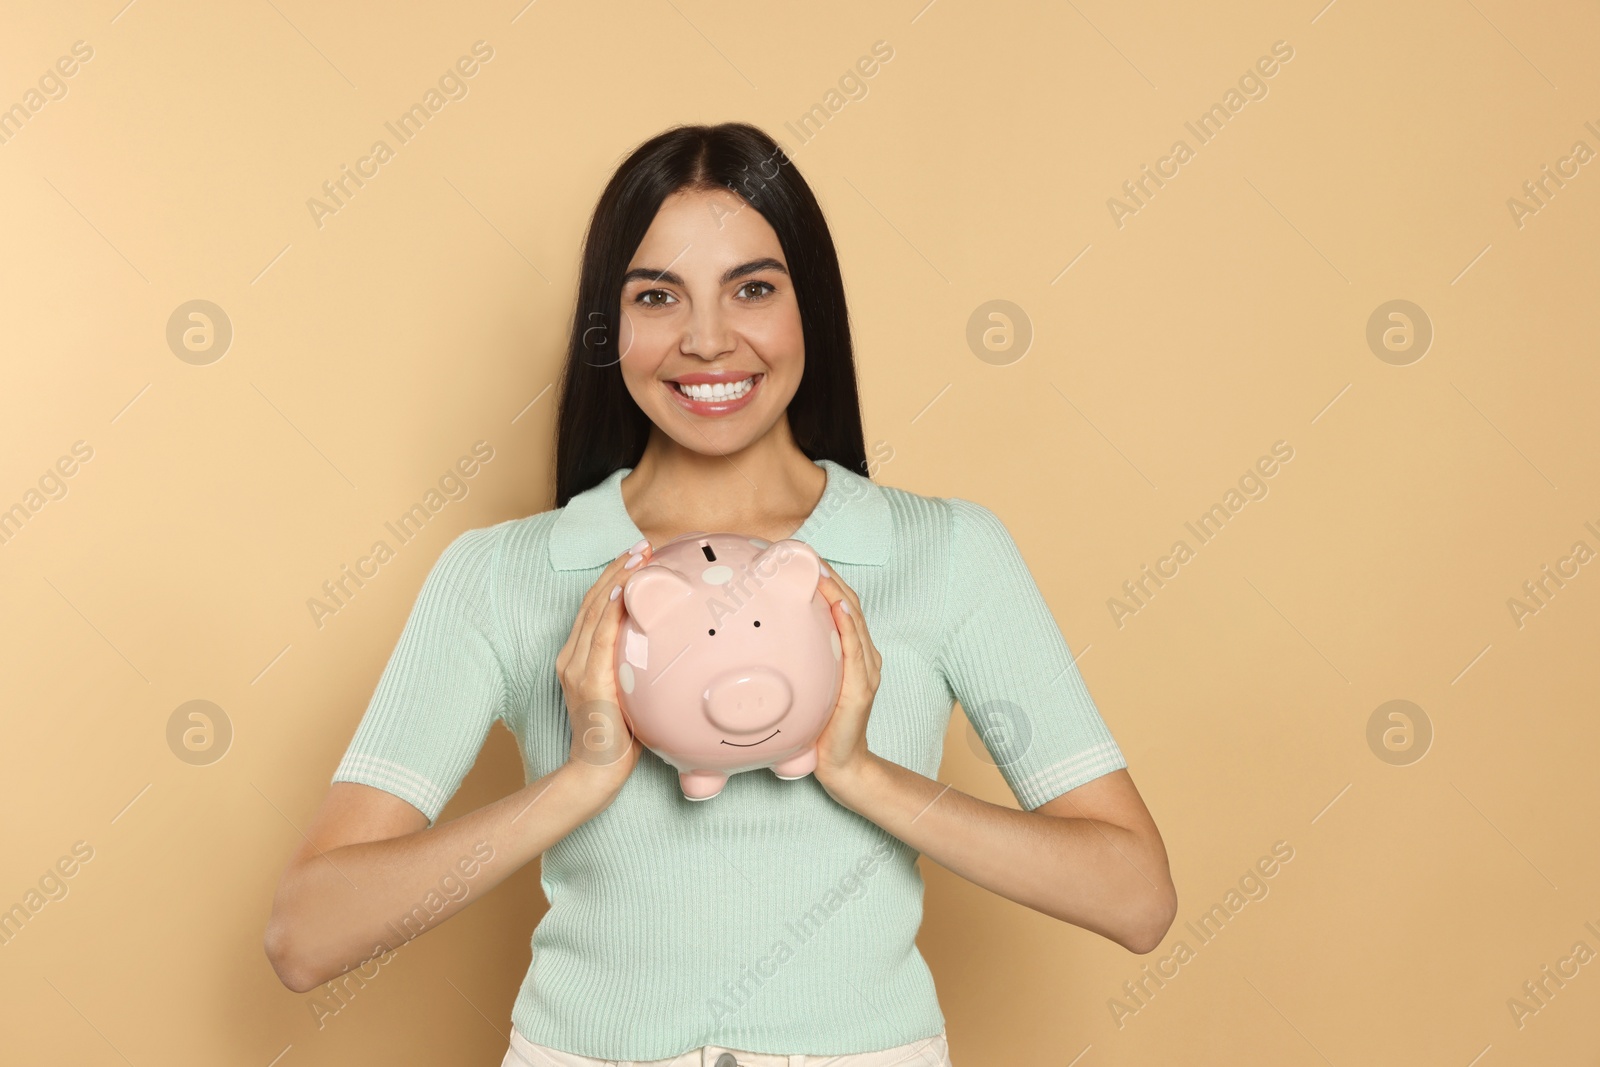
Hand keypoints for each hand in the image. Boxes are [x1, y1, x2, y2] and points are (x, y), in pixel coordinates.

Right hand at [556, 538, 652, 797]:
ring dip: (618, 580)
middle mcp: (571, 658)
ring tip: (639, 557)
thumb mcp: (630, 695)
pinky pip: (601, 638)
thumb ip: (637, 671)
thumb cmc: (619, 739)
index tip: (638, 558)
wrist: (595, 773)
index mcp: (578, 659)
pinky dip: (612, 611)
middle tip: (643, 547)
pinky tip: (627, 591)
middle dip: (618, 570)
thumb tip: (671, 653)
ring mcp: (577, 668)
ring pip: (596, 612)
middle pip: (595, 602)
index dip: (614, 579)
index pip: (596, 609)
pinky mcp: (588, 681)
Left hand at [813, 564, 881, 795]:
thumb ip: (796, 664)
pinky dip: (849, 628)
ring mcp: (867, 671)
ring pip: (855, 622)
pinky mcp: (862, 689)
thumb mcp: (805, 687)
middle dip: (830, 578)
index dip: (825, 580)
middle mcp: (864, 656)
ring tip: (820, 571)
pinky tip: (838, 609)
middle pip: (850, 605)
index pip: (840, 606)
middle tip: (806, 553)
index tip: (802, 557)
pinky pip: (857, 652)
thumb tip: (757, 642)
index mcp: (852, 652)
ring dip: (838, 593)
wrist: (840, 766)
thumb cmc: (819, 727)